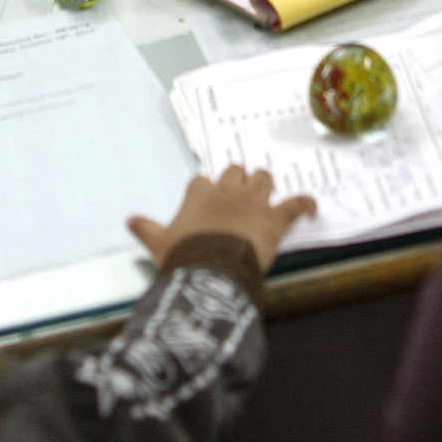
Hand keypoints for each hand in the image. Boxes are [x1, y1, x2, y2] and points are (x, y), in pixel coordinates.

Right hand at [128, 166, 317, 274]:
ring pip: (263, 179)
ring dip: (265, 185)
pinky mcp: (275, 218)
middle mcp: (227, 191)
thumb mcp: (159, 244)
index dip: (206, 189)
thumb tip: (130, 221)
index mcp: (199, 194)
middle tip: (239, 192)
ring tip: (266, 192)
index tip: (206, 197)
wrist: (210, 269)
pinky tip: (311, 205)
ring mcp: (253, 202)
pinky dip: (304, 205)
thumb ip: (147, 229)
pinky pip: (295, 205)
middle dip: (238, 179)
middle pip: (235, 171)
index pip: (202, 181)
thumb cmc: (184, 256)